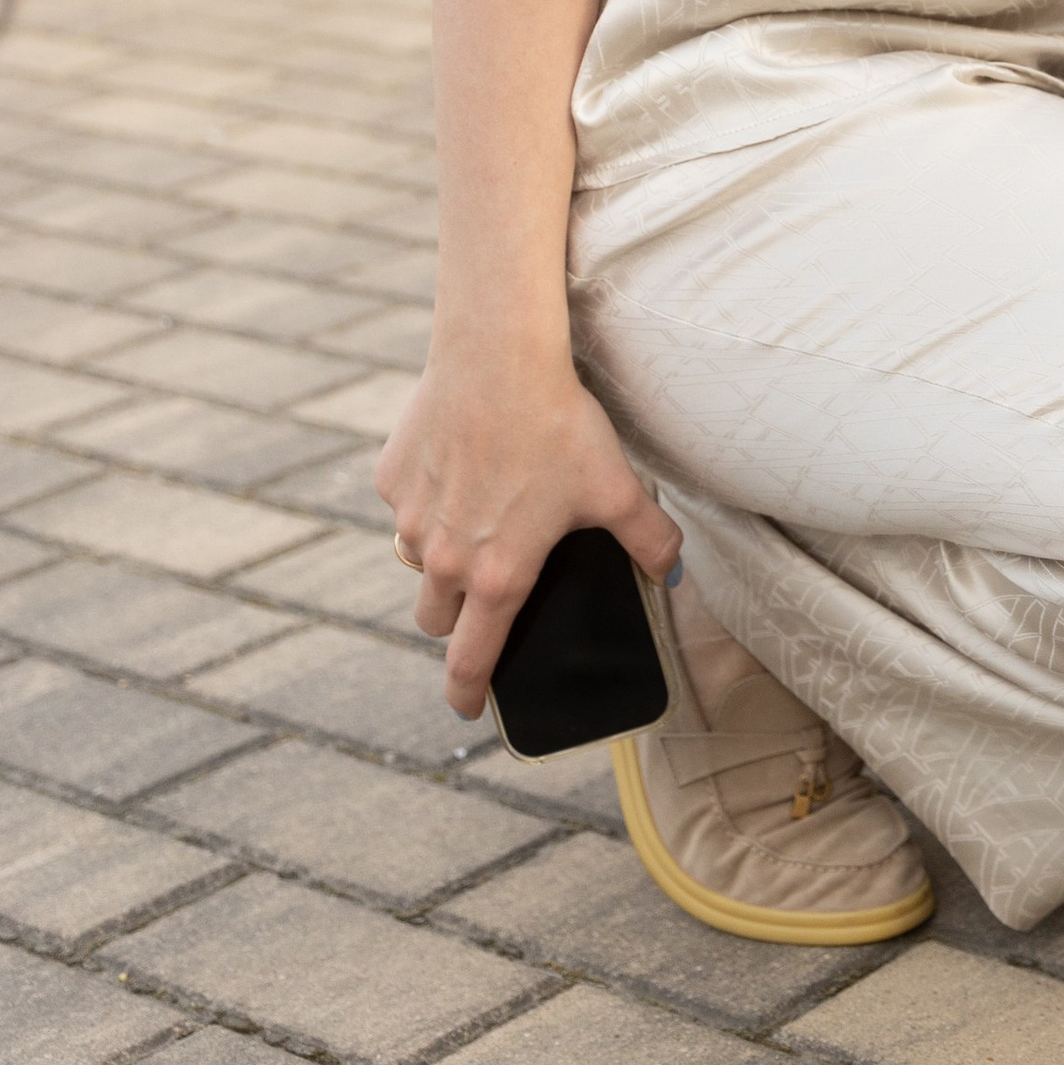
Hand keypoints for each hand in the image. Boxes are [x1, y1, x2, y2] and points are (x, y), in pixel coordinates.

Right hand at [376, 342, 682, 723]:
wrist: (497, 357)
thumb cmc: (558, 425)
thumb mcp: (616, 486)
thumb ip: (649, 539)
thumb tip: (671, 571)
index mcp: (497, 576)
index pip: (470, 661)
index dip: (468, 694)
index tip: (469, 707)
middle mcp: (444, 557)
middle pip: (434, 619)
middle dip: (456, 620)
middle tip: (485, 595)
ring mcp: (411, 518)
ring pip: (418, 562)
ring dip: (441, 558)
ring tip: (481, 518)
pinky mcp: (391, 478)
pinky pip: (406, 507)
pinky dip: (428, 500)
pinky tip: (462, 464)